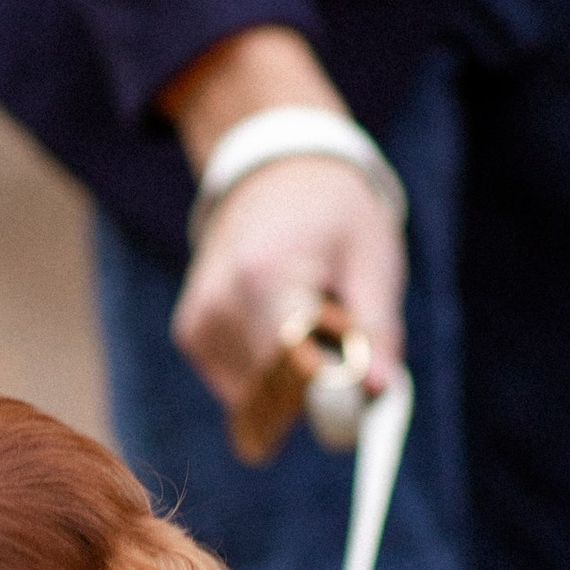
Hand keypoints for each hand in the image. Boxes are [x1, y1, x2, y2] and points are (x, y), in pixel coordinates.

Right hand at [159, 26, 404, 434]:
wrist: (274, 172)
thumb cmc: (335, 213)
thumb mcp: (371, 259)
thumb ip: (376, 331)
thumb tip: (377, 392)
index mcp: (266, 276)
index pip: (292, 371)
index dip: (331, 394)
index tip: (359, 390)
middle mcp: (219, 303)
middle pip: (274, 394)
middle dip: (317, 388)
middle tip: (340, 336)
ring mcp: (198, 322)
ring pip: (257, 398)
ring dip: (293, 381)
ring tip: (307, 319)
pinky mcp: (191, 334)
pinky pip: (240, 386)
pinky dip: (270, 372)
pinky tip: (280, 323)